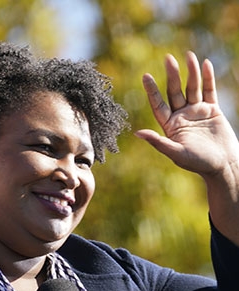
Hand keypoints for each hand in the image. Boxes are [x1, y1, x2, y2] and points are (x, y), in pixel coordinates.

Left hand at [136, 51, 238, 177]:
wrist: (223, 165)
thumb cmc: (198, 163)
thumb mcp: (176, 153)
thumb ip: (158, 142)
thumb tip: (137, 133)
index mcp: (170, 125)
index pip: (158, 105)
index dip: (152, 91)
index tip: (145, 75)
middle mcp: (181, 116)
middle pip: (174, 92)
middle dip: (172, 75)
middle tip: (168, 58)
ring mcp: (196, 111)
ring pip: (192, 88)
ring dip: (191, 72)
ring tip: (189, 56)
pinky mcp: (212, 110)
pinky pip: (209, 91)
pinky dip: (208, 78)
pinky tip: (205, 64)